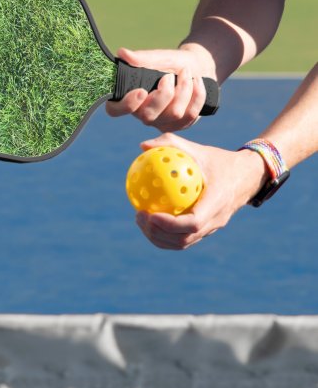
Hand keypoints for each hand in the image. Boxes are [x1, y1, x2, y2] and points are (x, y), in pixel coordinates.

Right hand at [106, 46, 215, 131]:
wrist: (197, 67)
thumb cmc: (172, 63)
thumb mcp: (159, 57)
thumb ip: (142, 58)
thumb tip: (122, 53)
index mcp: (129, 97)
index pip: (115, 110)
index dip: (126, 105)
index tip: (141, 91)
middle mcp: (142, 114)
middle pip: (148, 116)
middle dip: (164, 94)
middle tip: (169, 75)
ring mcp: (161, 122)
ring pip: (174, 114)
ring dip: (184, 89)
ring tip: (186, 73)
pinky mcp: (179, 125)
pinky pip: (190, 115)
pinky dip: (197, 94)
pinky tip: (197, 82)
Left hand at [134, 133, 268, 249]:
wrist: (247, 176)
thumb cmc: (219, 160)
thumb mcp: (198, 149)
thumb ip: (171, 144)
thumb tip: (143, 146)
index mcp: (217, 202)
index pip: (193, 223)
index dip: (170, 224)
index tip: (150, 214)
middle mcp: (216, 220)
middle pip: (184, 239)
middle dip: (158, 233)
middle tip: (139, 216)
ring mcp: (212, 228)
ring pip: (183, 243)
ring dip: (159, 237)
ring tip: (141, 220)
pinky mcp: (207, 230)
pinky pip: (184, 238)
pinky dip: (165, 235)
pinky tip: (150, 219)